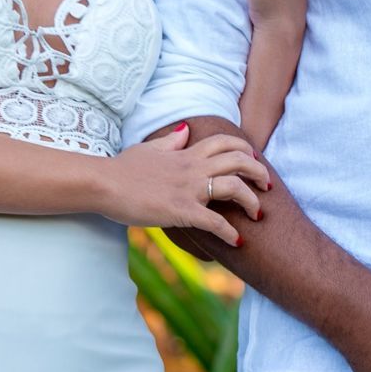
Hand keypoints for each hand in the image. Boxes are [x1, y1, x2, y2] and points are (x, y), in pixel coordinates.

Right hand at [99, 123, 270, 244]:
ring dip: (252, 201)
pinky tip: (237, 241)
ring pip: (234, 187)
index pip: (225, 142)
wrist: (103, 184)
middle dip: (259, 172)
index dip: (246, 148)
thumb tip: (185, 130)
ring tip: (257, 214)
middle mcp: (192, 168)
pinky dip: (230, 233)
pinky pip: (215, 222)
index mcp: (185, 154)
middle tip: (266, 186)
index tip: (253, 158)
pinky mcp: (181, 211)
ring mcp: (188, 189)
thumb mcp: (147, 149)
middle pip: (239, 160)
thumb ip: (170, 143)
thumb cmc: (121, 169)